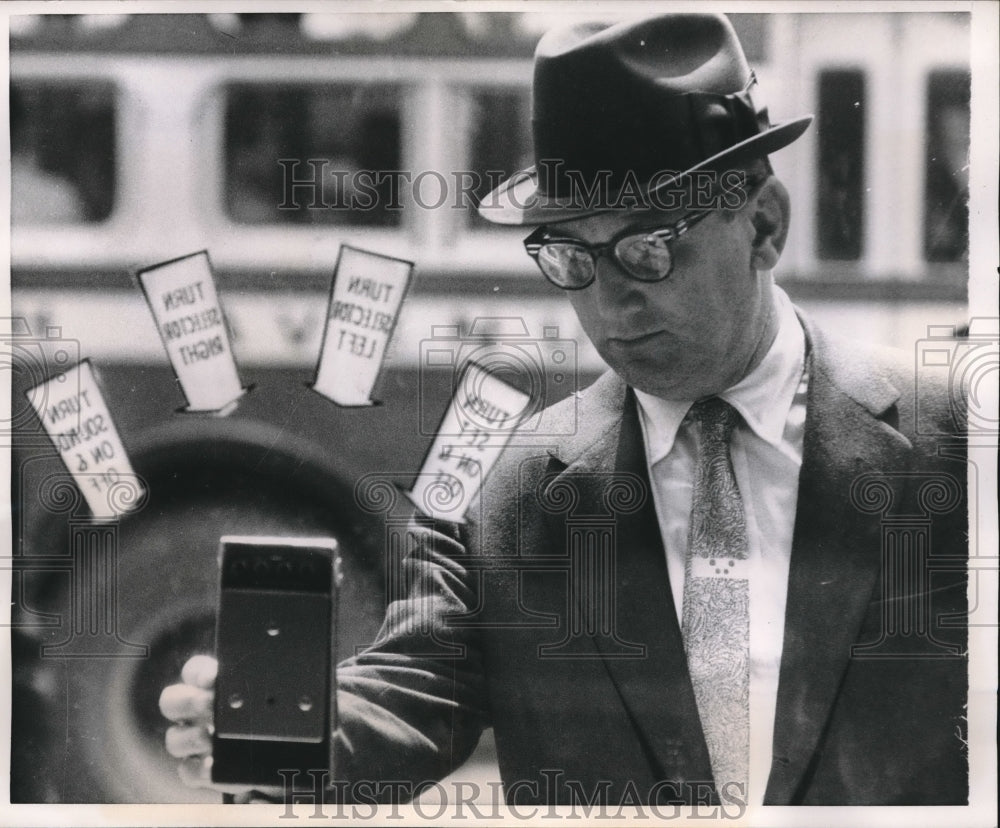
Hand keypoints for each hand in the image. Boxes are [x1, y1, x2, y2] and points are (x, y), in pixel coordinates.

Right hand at [159, 654, 280, 798]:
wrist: (287, 758)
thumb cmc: (278, 720)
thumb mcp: (273, 699)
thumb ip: (261, 687)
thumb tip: (265, 677)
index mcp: (213, 688)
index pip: (194, 671)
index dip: (198, 672)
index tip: (211, 678)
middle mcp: (198, 713)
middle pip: (171, 701)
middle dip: (186, 701)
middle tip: (207, 704)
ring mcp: (195, 743)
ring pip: (174, 739)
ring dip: (190, 738)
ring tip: (210, 738)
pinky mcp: (201, 772)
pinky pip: (187, 771)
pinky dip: (198, 770)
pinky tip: (213, 766)